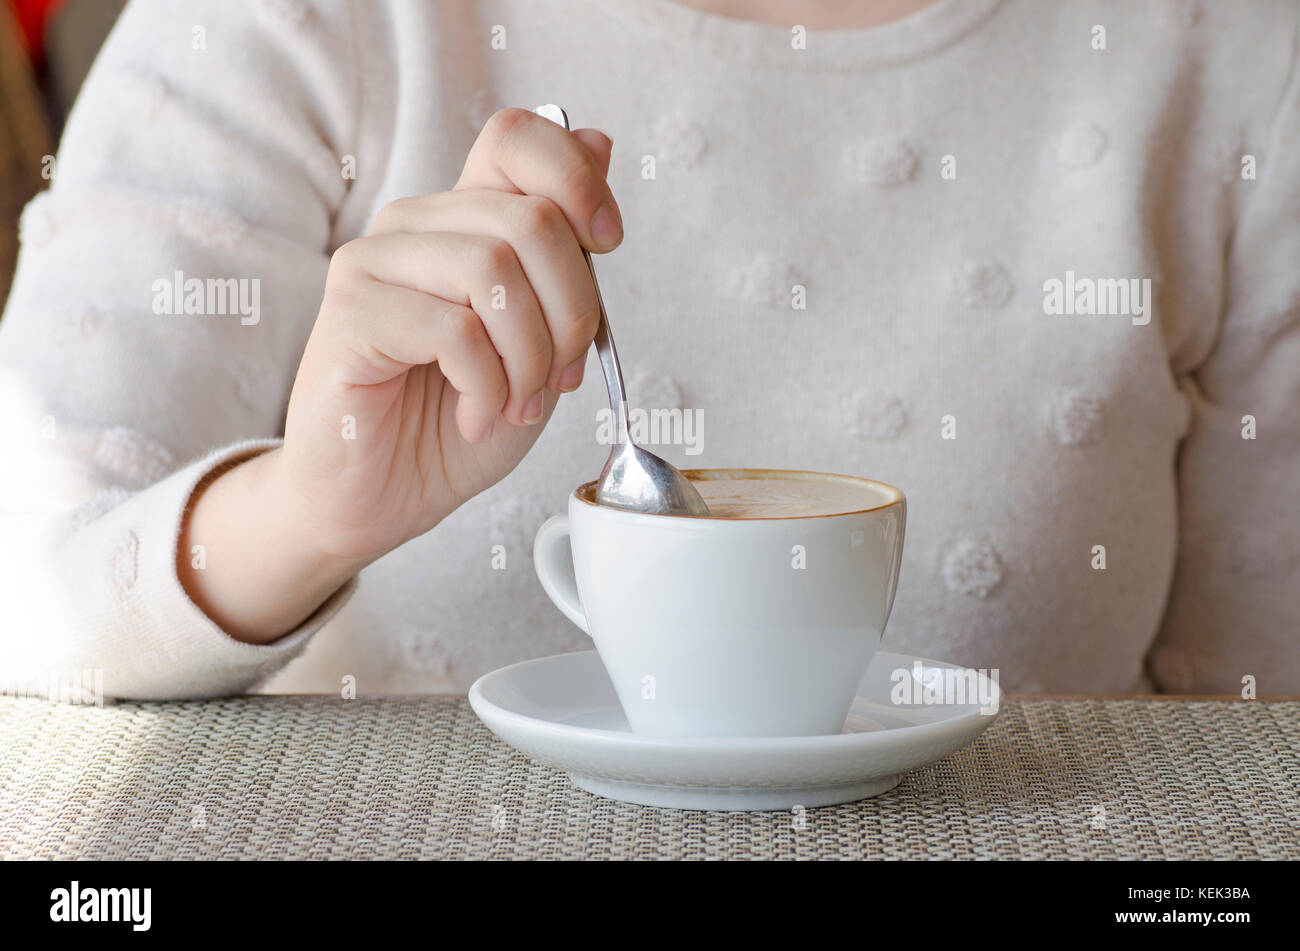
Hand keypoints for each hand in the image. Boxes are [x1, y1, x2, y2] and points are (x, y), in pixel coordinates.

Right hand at [180, 109, 621, 640]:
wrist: (383, 498)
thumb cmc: (456, 422)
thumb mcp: (541, 340)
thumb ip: (566, 253)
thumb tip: (600, 142)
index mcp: (462, 221)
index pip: (516, 137)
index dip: (577, 178)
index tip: (608, 243)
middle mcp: (415, 227)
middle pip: (530, 219)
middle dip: (572, 314)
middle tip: (559, 379)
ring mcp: (374, 264)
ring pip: (494, 269)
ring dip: (530, 357)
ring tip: (518, 403)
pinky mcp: (350, 316)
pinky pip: (453, 328)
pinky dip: (487, 385)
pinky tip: (478, 414)